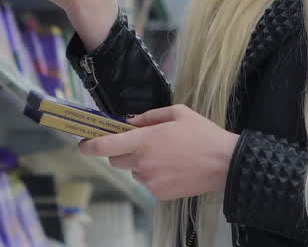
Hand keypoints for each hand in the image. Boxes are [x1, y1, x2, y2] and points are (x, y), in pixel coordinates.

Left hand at [78, 105, 239, 200]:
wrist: (224, 164)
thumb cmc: (202, 134)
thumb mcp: (177, 113)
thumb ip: (148, 116)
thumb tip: (129, 122)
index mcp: (145, 140)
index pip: (106, 145)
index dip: (89, 145)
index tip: (82, 144)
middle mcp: (143, 162)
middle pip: (115, 160)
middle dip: (121, 151)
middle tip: (140, 142)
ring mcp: (151, 180)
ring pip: (133, 171)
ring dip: (140, 163)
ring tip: (165, 155)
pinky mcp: (159, 193)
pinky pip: (147, 182)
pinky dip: (153, 174)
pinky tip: (172, 167)